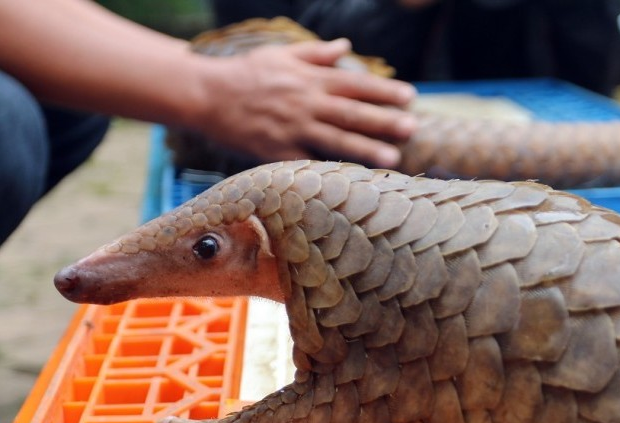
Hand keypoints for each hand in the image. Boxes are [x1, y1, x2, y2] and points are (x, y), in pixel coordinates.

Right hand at [193, 38, 417, 167]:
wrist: (206, 94)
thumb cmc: (246, 73)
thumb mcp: (281, 55)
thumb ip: (317, 54)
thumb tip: (346, 46)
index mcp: (310, 79)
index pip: (355, 84)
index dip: (384, 90)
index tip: (410, 96)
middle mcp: (306, 103)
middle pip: (352, 113)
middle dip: (384, 120)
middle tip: (413, 128)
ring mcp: (292, 129)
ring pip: (335, 140)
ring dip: (365, 149)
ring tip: (393, 159)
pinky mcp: (277, 151)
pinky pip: (308, 162)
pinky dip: (329, 170)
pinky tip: (351, 180)